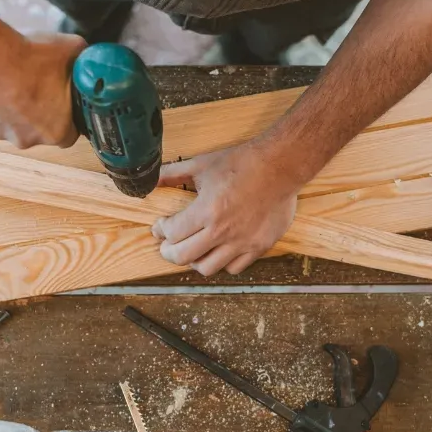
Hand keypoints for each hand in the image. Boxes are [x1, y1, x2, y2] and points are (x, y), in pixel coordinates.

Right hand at [0, 32, 85, 147]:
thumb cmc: (31, 59)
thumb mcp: (71, 50)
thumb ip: (82, 60)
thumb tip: (86, 57)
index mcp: (56, 131)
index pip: (69, 134)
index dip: (67, 117)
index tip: (62, 101)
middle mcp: (28, 140)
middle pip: (38, 130)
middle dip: (38, 112)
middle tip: (35, 86)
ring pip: (11, 124)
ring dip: (13, 108)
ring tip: (11, 82)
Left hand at [151, 143, 301, 275]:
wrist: (280, 166)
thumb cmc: (242, 163)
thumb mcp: (202, 164)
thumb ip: (173, 173)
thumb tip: (151, 179)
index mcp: (207, 210)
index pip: (172, 233)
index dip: (160, 230)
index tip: (160, 227)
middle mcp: (223, 231)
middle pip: (183, 257)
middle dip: (168, 252)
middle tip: (167, 245)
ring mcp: (242, 242)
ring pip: (207, 268)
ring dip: (194, 261)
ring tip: (192, 250)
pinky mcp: (259, 246)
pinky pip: (234, 268)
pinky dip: (222, 263)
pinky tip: (218, 251)